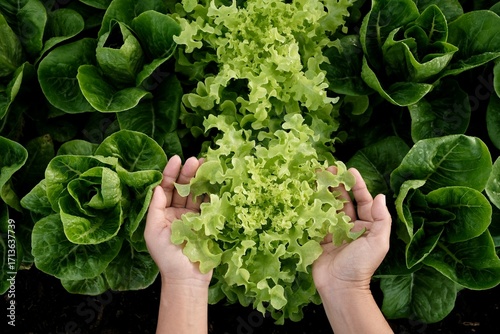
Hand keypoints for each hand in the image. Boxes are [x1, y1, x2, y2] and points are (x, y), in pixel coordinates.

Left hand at [145, 155, 211, 287]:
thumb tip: (157, 187)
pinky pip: (209, 204)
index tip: (176, 159)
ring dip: (200, 179)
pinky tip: (214, 180)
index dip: (170, 173)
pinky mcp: (208, 223)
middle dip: (187, 173)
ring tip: (206, 164)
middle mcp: (178, 213)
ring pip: (197, 193)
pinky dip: (212, 192)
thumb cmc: (166, 257)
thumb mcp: (153, 231)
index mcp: (163, 214)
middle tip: (194, 160)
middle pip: (183, 188)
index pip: (166, 189)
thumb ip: (155, 208)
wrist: (187, 277)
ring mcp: (194, 217)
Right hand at [312, 167, 391, 292]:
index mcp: (366, 226)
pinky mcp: (320, 236)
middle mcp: (350, 226)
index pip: (363, 200)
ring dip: (325, 191)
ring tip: (318, 176)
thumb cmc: (361, 266)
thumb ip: (381, 219)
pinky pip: (317, 217)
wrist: (339, 286)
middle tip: (330, 169)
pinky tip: (309, 193)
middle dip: (338, 184)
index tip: (350, 170)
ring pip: (330, 206)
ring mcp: (334, 230)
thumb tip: (380, 196)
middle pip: (344, 200)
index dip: (357, 185)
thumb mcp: (378, 242)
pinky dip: (313, 205)